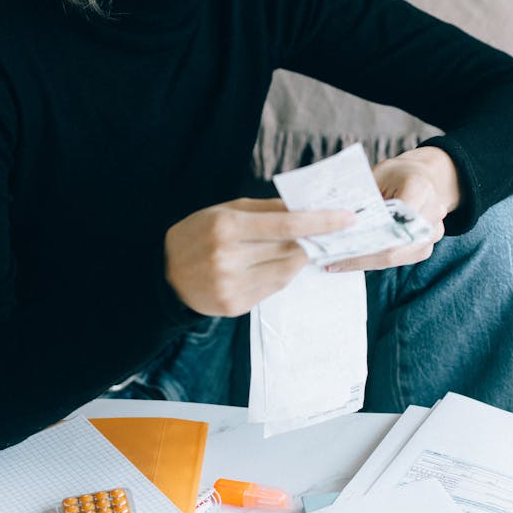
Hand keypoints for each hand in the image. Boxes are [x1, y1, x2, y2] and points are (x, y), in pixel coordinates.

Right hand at [165, 198, 354, 315]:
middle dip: (313, 240)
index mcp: (226, 227)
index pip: (285, 225)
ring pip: (286, 272)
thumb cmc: (198, 234)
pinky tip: (274, 264)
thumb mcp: (225, 210)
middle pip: (290, 249)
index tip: (347, 218)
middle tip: (332, 231)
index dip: (321, 222)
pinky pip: (273, 288)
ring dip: (298, 258)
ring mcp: (232, 286)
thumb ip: (266, 209)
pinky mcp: (235, 306)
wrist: (165, 275)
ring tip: (300, 247)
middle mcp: (229, 259)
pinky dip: (281, 274)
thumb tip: (306, 206)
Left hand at [327, 146, 461, 273]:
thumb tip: (337, 219)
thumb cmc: (396, 174)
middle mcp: (432, 213)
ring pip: (396, 257)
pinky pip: (398, 259)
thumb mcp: (378, 175)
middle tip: (332, 259)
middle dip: (362, 254)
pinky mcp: (425, 247)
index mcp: (420, 189)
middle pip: (396, 245)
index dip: (369, 234)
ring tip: (337, 262)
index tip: (341, 241)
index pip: (395, 218)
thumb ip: (364, 195)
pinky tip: (351, 260)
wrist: (423, 177)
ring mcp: (433, 233)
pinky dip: (374, 260)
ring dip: (365, 261)